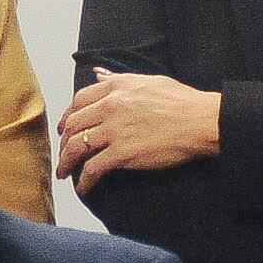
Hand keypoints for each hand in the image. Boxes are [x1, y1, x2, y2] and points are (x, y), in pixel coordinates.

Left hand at [58, 71, 221, 191]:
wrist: (200, 121)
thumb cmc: (182, 101)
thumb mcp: (149, 81)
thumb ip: (119, 79)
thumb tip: (99, 74)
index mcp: (116, 88)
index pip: (79, 100)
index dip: (68, 116)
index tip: (65, 127)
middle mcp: (110, 107)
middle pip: (73, 125)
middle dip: (63, 141)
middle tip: (62, 153)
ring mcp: (115, 130)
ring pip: (77, 147)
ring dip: (66, 162)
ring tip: (64, 173)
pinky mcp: (122, 153)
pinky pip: (93, 168)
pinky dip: (84, 181)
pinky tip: (83, 188)